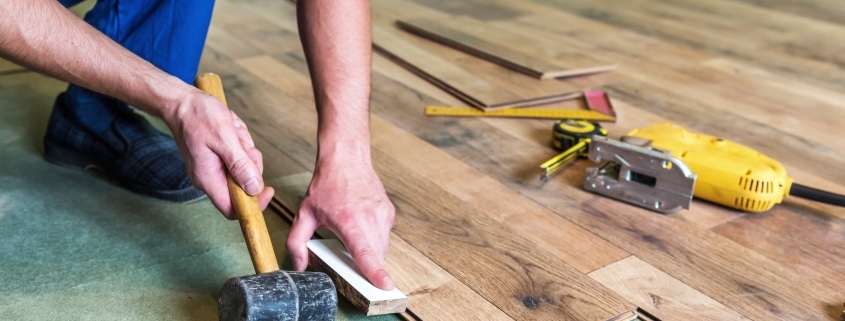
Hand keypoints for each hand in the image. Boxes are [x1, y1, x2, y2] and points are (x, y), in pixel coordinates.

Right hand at [163, 89, 273, 217]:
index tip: (268, 189)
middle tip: (241, 143)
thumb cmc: (198, 116)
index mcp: (208, 179)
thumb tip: (254, 188)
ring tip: (233, 133)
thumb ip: (240, 164)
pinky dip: (240, 145)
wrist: (182, 103)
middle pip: (243, 186)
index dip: (253, 204)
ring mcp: (213, 169)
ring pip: (244, 170)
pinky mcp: (218, 160)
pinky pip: (239, 158)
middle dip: (250, 164)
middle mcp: (209, 179)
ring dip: (245, 150)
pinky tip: (232, 132)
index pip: (233, 209)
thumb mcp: (223, 137)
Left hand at [287, 157, 396, 289]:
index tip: (385, 286)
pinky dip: (374, 239)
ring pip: (382, 248)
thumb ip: (297, 242)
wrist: (347, 158)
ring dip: (370, 252)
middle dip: (365, 266)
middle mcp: (371, 218)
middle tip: (349, 259)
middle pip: (375, 256)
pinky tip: (361, 226)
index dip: (376, 272)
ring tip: (352, 235)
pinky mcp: (389, 212)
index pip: (365, 253)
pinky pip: (385, 236)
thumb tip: (298, 265)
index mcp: (350, 221)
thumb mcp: (305, 213)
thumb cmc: (327, 184)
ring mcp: (383, 215)